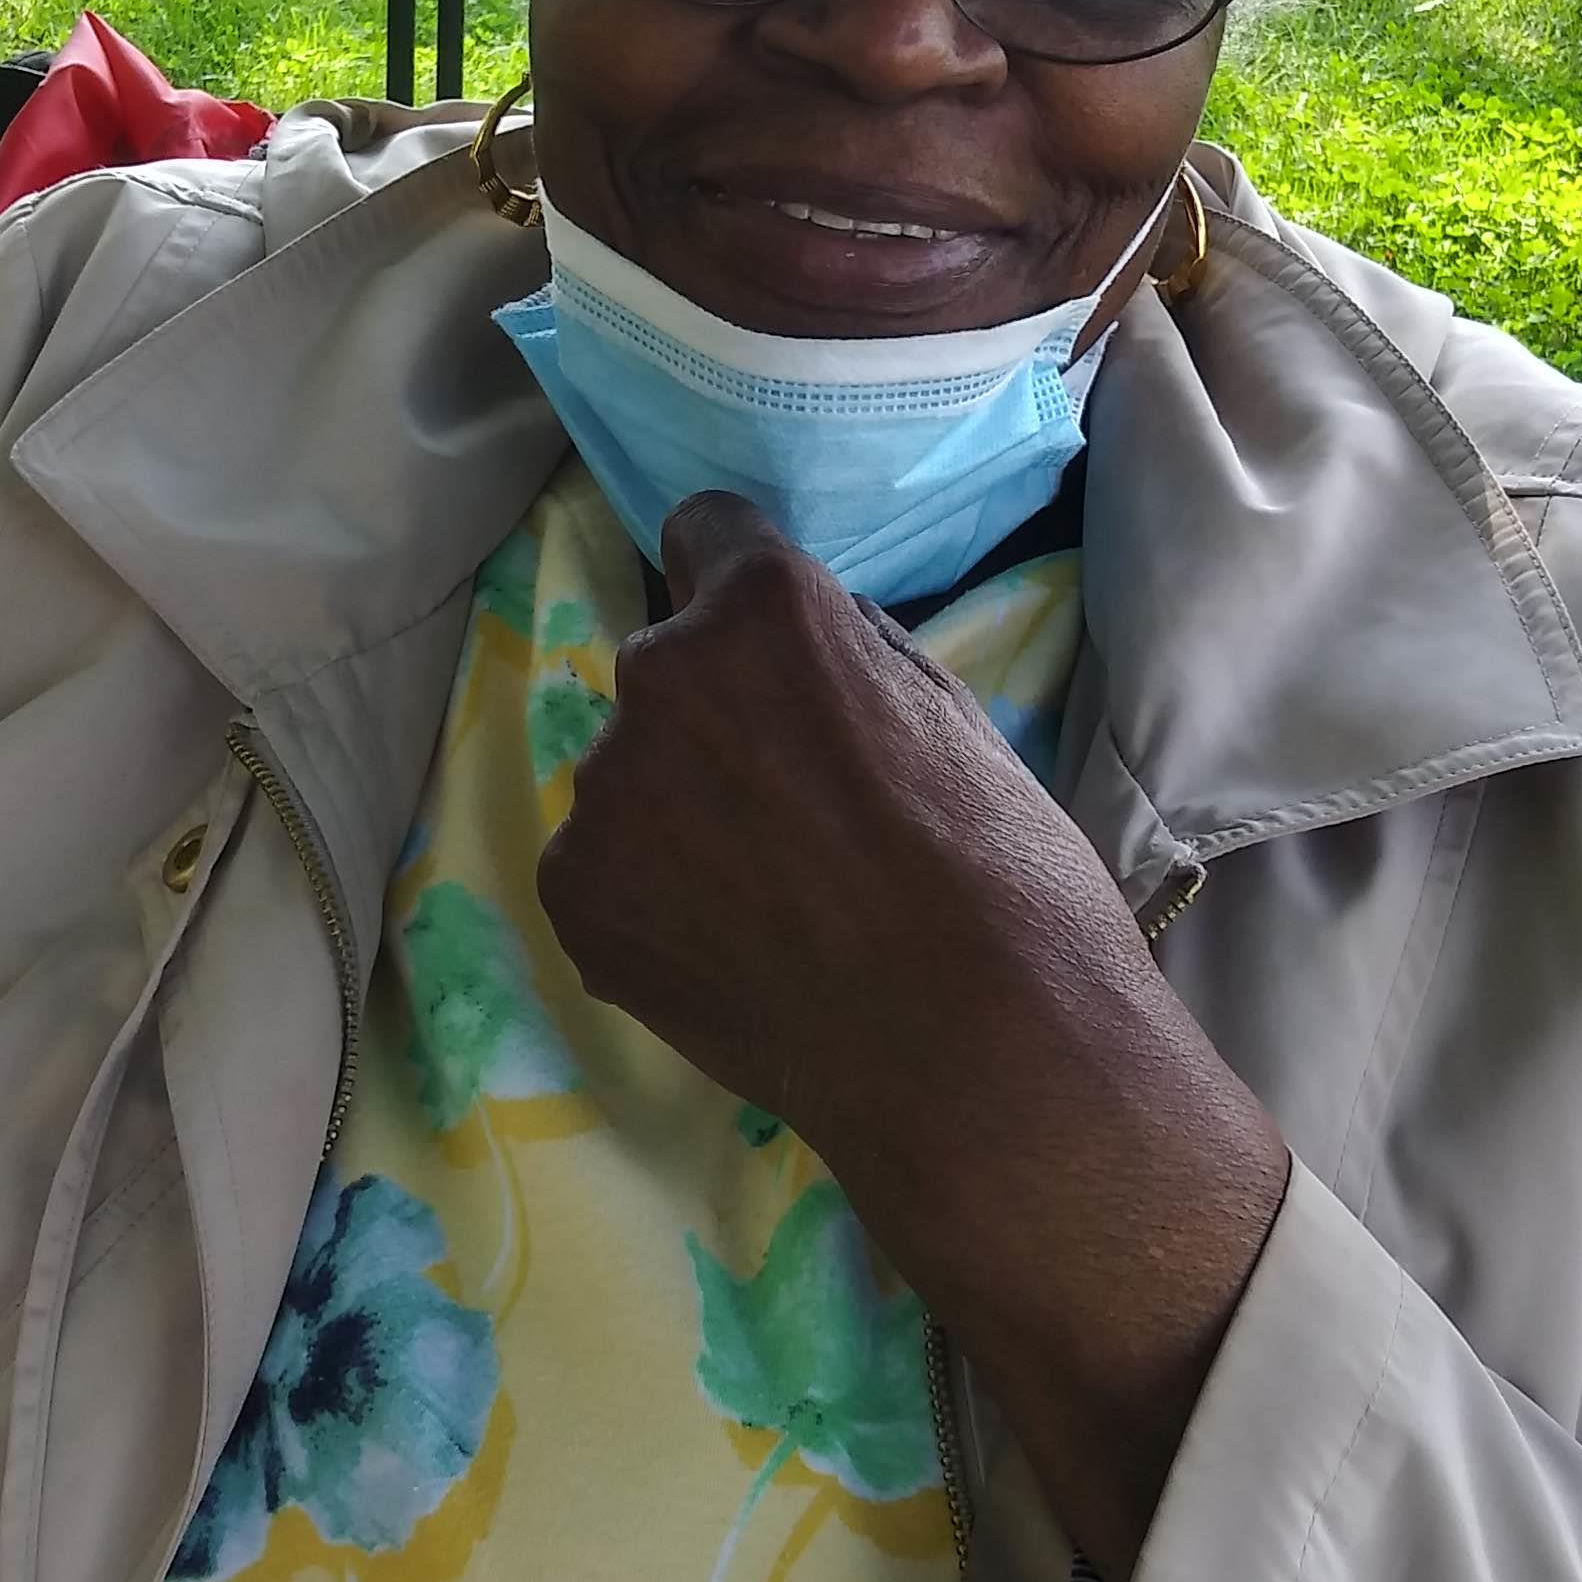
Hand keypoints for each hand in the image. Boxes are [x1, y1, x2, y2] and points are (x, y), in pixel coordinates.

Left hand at [535, 494, 1291, 1572]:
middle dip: (717, 712)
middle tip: (797, 806)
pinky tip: (733, 951)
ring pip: (631, 775)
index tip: (775, 655)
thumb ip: (849, 655)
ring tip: (772, 898)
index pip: (705, 532)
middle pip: (666, 665)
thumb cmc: (1005, 873)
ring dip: (680, 811)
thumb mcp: (950, 710)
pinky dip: (651, 900)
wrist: (979, 1049)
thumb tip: (800, 644)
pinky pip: (603, 868)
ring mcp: (605, 792)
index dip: (744, 594)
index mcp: (761, 608)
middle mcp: (658, 675)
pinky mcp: (576, 897)